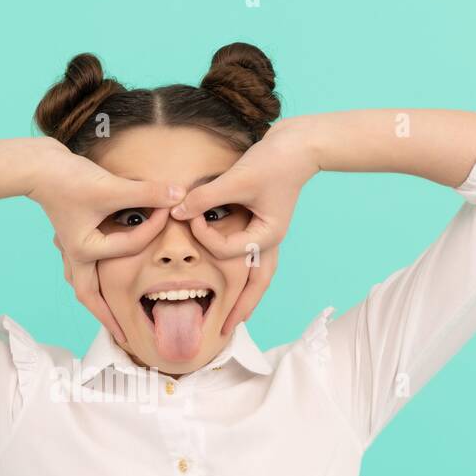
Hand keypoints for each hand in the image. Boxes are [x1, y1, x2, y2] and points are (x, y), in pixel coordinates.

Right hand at [29, 140, 185, 344]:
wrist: (37, 164)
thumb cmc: (69, 178)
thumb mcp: (111, 188)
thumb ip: (147, 193)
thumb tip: (179, 196)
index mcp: (85, 252)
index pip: (129, 247)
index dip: (152, 228)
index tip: (169, 210)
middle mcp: (75, 255)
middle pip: (89, 296)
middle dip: (107, 317)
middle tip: (124, 337)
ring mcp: (70, 246)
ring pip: (81, 282)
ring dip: (95, 298)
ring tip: (109, 313)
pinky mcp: (70, 234)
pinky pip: (81, 264)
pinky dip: (91, 274)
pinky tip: (100, 273)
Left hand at [170, 116, 318, 333]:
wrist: (298, 144)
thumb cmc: (273, 160)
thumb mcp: (237, 179)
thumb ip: (205, 197)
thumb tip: (177, 211)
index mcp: (267, 236)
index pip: (228, 250)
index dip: (204, 237)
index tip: (188, 215)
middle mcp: (270, 240)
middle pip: (256, 285)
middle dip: (240, 307)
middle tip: (224, 331)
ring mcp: (268, 235)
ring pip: (258, 275)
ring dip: (246, 296)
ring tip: (235, 318)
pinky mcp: (262, 224)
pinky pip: (251, 257)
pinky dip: (242, 271)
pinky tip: (232, 281)